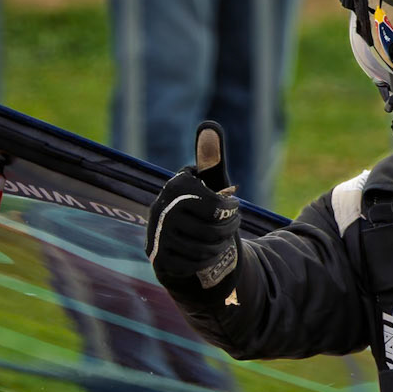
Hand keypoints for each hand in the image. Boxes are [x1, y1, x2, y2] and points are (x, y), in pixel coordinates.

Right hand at [146, 121, 239, 290]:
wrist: (174, 237)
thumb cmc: (198, 205)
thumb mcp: (207, 182)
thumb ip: (211, 158)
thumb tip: (210, 125)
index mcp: (176, 187)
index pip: (215, 207)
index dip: (231, 211)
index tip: (234, 207)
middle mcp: (162, 210)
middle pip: (212, 231)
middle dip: (228, 230)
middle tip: (232, 225)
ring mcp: (158, 236)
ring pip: (203, 250)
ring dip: (219, 247)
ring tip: (221, 239)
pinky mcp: (159, 258)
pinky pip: (193, 265)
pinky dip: (206, 261)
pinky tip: (208, 254)